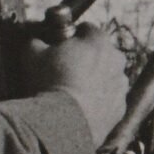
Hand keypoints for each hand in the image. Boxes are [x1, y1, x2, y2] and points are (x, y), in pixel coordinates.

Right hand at [16, 24, 126, 141]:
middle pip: (101, 53)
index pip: (86, 29)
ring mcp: (121, 85)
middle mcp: (116, 59)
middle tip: (65, 70)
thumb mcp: (33, 55)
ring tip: (72, 92)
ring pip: (107, 77)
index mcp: (98, 40)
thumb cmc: (49, 83)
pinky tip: (80, 108)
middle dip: (86, 58)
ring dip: (94, 80)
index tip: (60, 47)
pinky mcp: (120, 109)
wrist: (64, 124)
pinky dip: (98, 102)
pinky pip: (109, 100)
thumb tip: (34, 41)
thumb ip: (36, 41)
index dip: (71, 36)